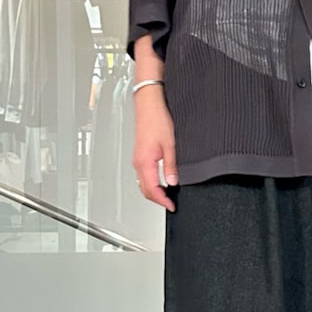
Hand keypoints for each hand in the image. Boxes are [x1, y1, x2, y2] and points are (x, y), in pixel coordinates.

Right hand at [132, 87, 177, 211]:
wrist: (149, 105)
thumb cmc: (157, 120)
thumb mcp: (170, 145)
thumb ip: (171, 166)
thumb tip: (173, 182)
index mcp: (145, 162)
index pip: (152, 190)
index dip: (162, 201)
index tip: (171, 206)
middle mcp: (138, 162)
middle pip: (145, 190)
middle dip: (157, 199)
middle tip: (170, 203)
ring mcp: (138, 159)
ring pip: (143, 183)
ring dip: (154, 192)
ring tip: (167, 195)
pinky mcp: (140, 154)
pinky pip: (143, 174)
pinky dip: (151, 182)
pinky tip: (160, 181)